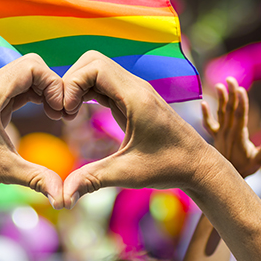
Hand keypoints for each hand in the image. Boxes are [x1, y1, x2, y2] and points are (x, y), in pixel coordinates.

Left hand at [0, 54, 64, 208]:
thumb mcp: (3, 171)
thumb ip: (37, 178)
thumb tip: (64, 197)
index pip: (32, 67)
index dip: (53, 84)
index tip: (59, 110)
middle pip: (31, 66)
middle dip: (51, 85)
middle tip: (58, 111)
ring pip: (24, 75)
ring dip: (43, 89)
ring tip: (54, 113)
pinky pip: (16, 87)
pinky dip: (33, 94)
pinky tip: (42, 112)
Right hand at [61, 51, 217, 208]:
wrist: (197, 165)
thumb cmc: (168, 167)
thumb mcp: (127, 174)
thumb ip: (92, 180)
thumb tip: (62, 198)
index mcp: (136, 97)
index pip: (95, 67)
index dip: (72, 84)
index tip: (67, 113)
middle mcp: (135, 87)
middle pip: (92, 61)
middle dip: (70, 82)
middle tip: (64, 111)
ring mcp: (134, 90)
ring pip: (96, 70)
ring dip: (77, 86)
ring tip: (69, 114)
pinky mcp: (132, 98)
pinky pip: (103, 83)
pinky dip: (86, 92)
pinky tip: (79, 113)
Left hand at [201, 77, 260, 176]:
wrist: (224, 178)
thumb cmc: (245, 169)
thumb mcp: (257, 162)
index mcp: (238, 135)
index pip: (239, 115)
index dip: (240, 102)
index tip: (240, 89)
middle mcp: (227, 132)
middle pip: (230, 109)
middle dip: (231, 94)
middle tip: (230, 79)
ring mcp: (220, 133)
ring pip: (220, 113)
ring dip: (220, 99)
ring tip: (219, 85)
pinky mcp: (215, 136)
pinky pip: (208, 124)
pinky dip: (205, 114)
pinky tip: (202, 103)